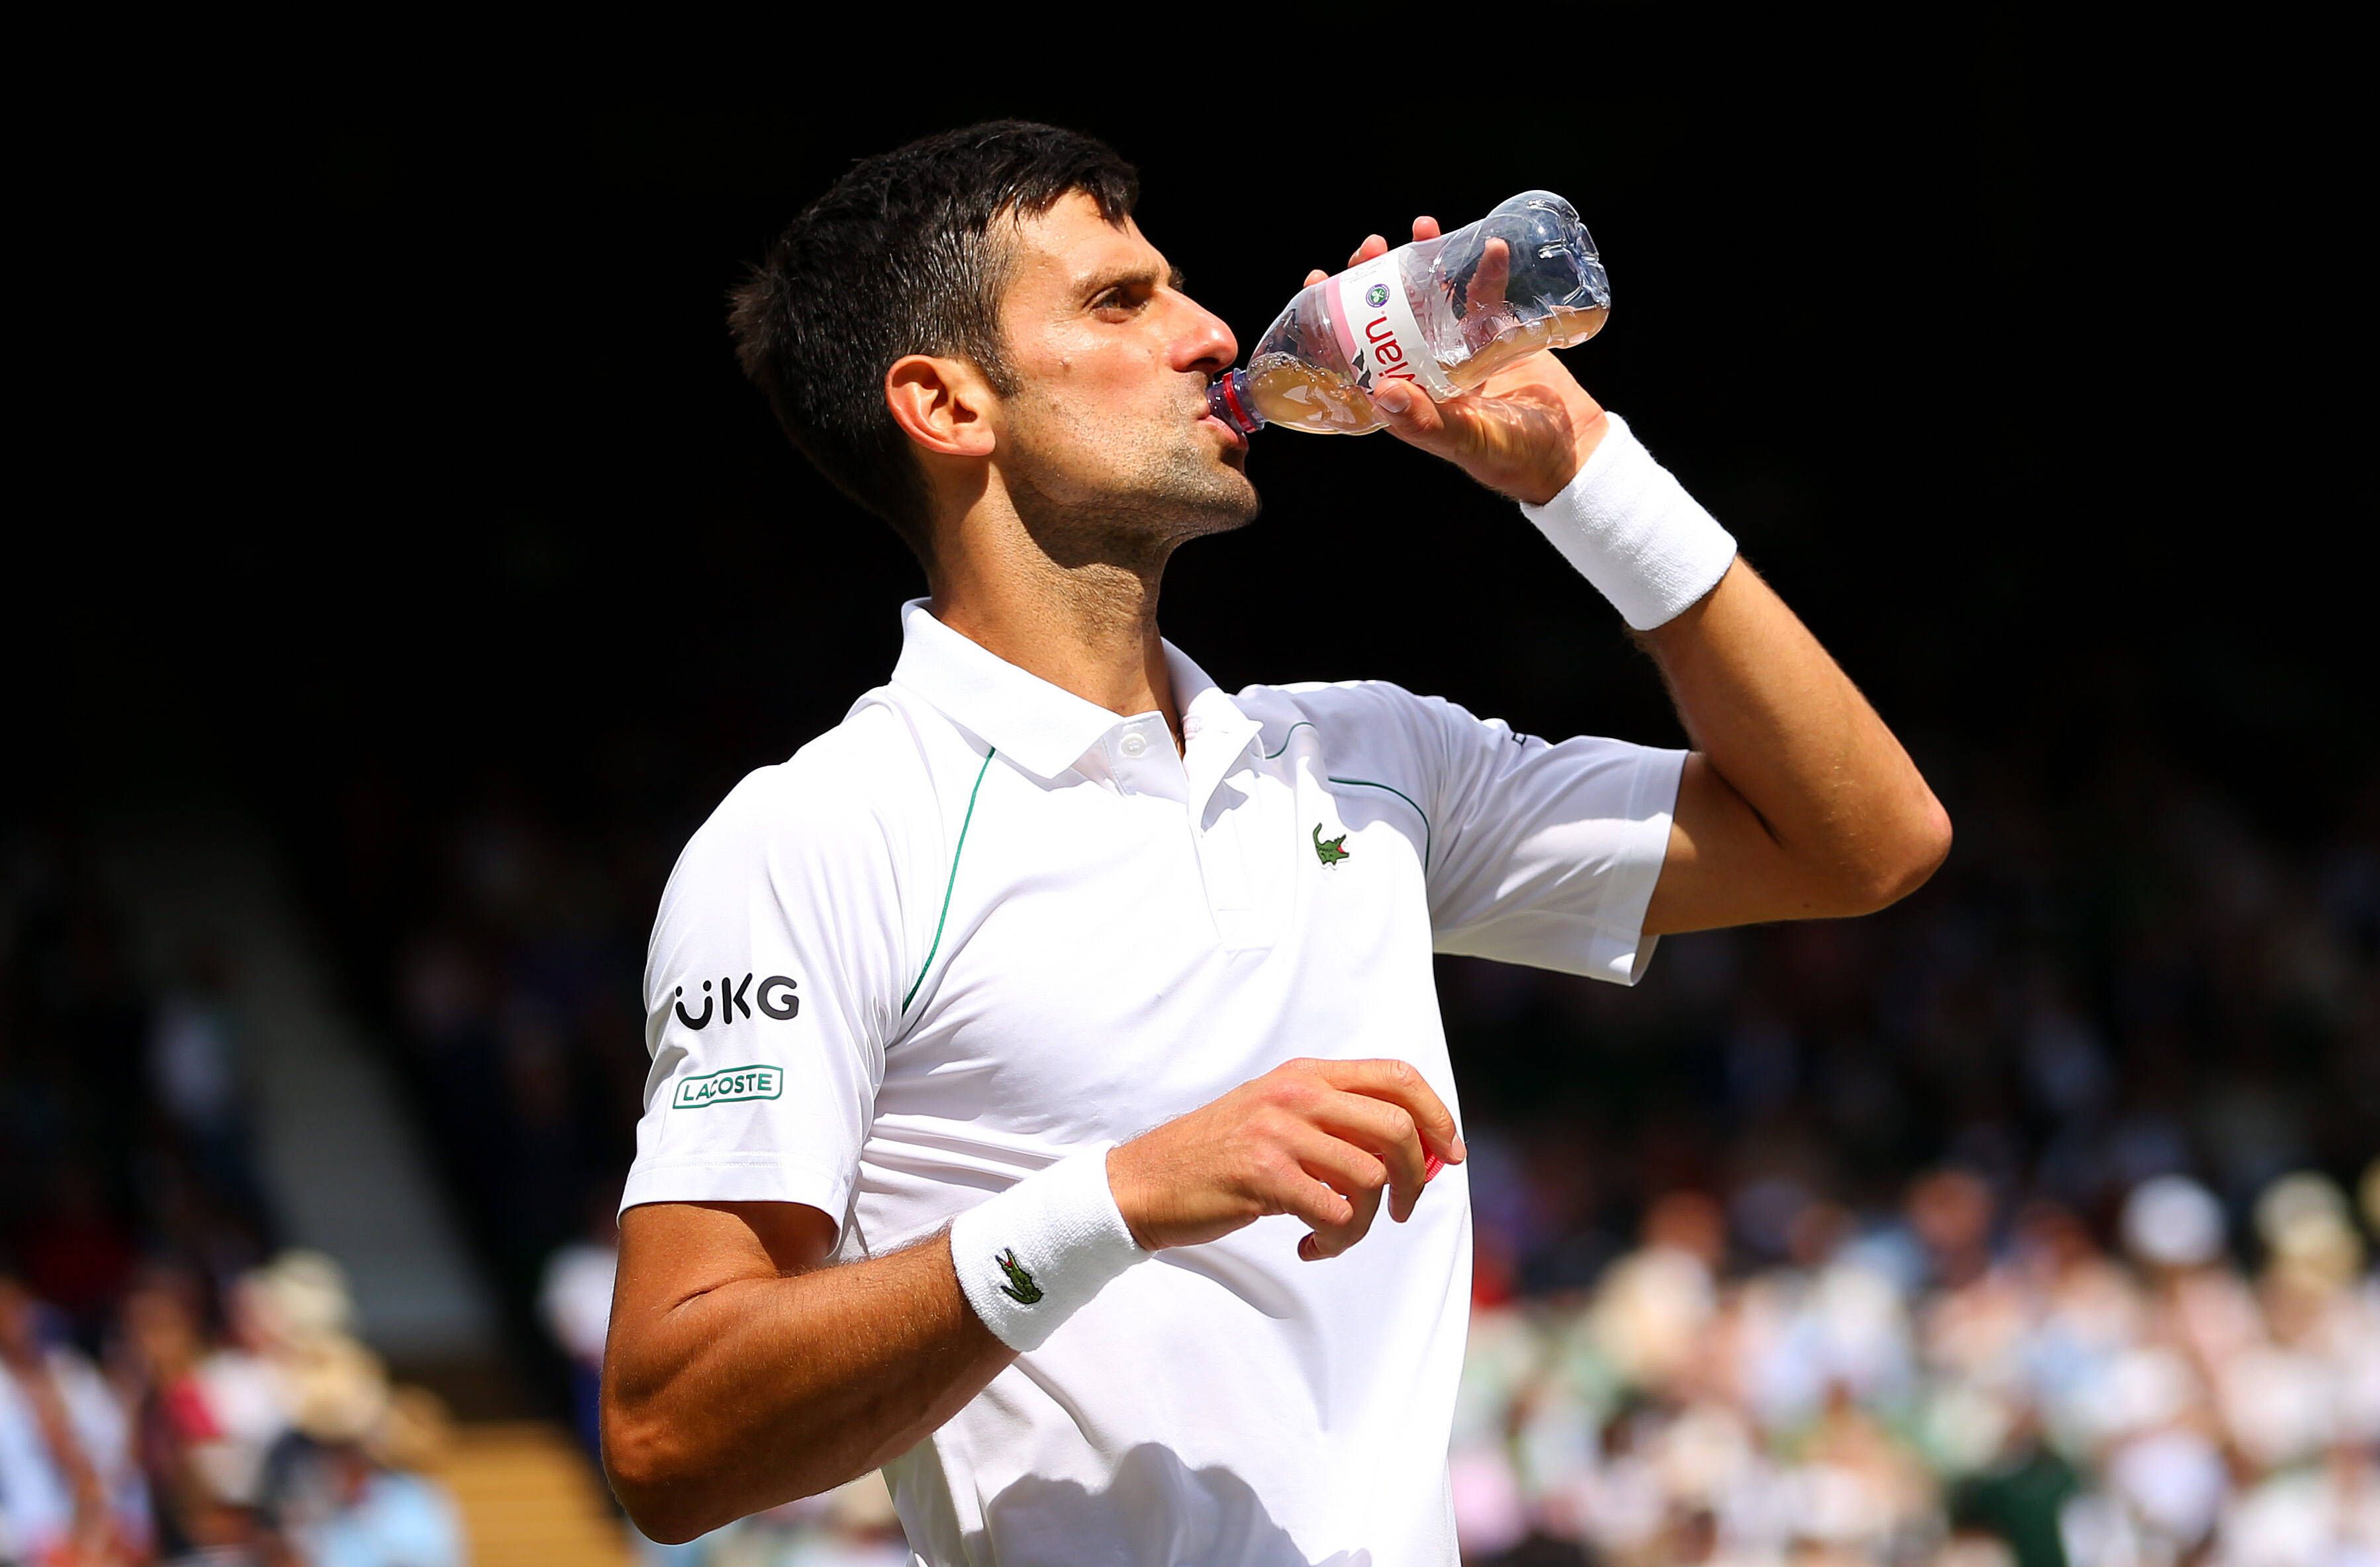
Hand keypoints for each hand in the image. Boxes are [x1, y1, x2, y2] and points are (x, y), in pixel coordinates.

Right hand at [1105, 1057, 1465, 1261]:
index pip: (1398, 1077)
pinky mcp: (1264, 1173)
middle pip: (1397, 1127)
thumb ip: (1337, 1122)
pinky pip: (1336, 1211)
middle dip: (1415, 1178)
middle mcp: (1296, 1093)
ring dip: (1365, 1221)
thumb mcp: (1278, 1116)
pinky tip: (1311, 1244)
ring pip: (1370, 1177)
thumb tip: (1416, 1153)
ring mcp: (1279, 1130)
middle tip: (1399, 1210)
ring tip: (1336, 1233)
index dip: (1438, 1117)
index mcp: (1306, 1073)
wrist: (1145, 1181)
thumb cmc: (1218, 1156)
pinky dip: (1336, 1238)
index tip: (1449, 1157)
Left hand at [1307, 218, 1609, 504]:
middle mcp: (1428, 372)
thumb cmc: (1515, 456)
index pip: (1358, 354)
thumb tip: (1380, 391)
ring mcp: (1461, 353)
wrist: (1572, 452)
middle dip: (1378, 279)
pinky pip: (1485, 298)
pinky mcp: (1497, 339)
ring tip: (1421, 228)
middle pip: (1390, 318)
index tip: (1321, 279)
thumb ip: (1427, 421)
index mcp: (1409, 398)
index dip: (1335, 319)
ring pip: (1434, 301)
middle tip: (1371, 245)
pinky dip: (1487, 272)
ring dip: (1425, 265)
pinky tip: (1490, 247)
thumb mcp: (1469, 439)